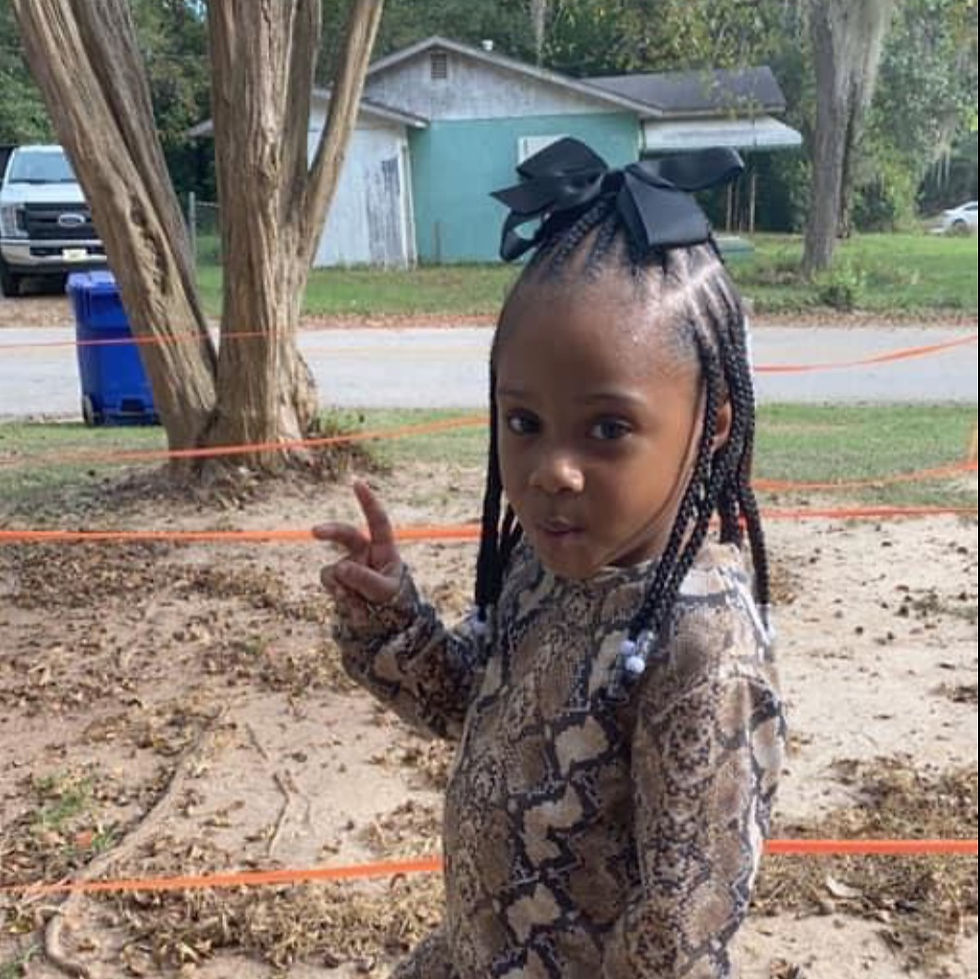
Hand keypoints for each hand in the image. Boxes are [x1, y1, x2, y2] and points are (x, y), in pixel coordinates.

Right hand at [313, 480, 402, 603]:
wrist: (381, 622)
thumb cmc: (391, 601)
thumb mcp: (383, 591)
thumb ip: (364, 579)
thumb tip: (340, 567)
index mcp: (383, 548)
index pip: (377, 521)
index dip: (368, 502)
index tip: (357, 482)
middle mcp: (364, 552)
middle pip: (345, 534)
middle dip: (330, 531)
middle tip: (314, 532)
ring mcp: (349, 564)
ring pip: (335, 567)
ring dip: (342, 585)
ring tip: (358, 601)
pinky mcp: (337, 579)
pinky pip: (329, 581)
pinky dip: (337, 593)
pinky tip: (349, 602)